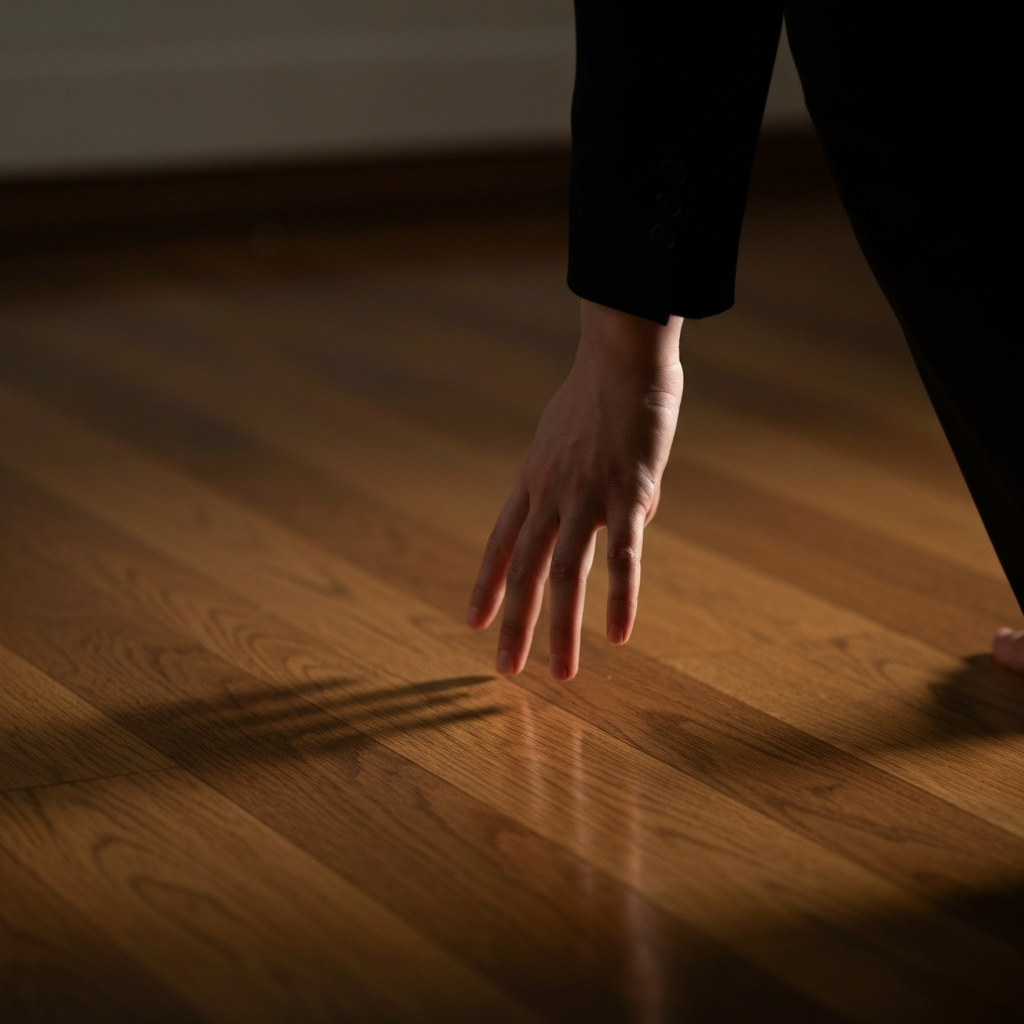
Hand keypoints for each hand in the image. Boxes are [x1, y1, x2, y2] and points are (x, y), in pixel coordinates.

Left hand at [467, 299, 683, 679]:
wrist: (620, 353)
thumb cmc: (601, 390)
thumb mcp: (568, 436)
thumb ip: (584, 482)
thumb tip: (626, 522)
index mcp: (532, 480)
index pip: (500, 544)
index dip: (486, 585)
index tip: (472, 622)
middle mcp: (550, 495)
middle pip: (525, 571)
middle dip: (514, 625)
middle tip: (505, 671)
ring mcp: (585, 497)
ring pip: (566, 574)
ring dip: (561, 629)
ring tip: (559, 674)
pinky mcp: (627, 496)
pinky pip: (622, 558)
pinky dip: (620, 599)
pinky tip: (617, 636)